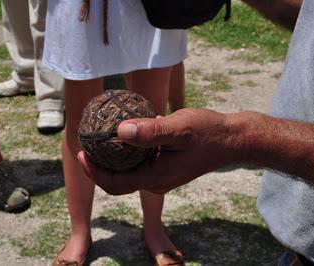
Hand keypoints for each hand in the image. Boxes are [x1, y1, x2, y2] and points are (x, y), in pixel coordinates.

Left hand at [78, 108, 248, 194]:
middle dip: (99, 165)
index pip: (115, 184)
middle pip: (118, 180)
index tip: (81, 153)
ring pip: (129, 172)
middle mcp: (156, 181)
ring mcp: (162, 176)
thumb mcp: (179, 128)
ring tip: (100, 137)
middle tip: (87, 143)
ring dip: (112, 158)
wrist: (232, 140)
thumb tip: (120, 132)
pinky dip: (127, 154)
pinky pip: (140, 165)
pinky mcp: (166, 167)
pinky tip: (125, 135)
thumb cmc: (208, 133)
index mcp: (156, 177)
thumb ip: (151, 132)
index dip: (94, 172)